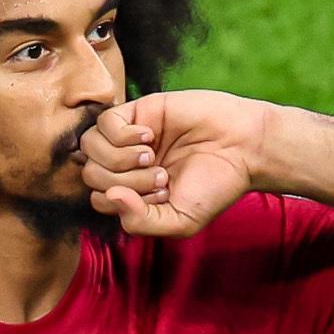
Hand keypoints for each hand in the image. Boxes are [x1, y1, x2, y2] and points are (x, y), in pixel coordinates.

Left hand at [80, 91, 276, 237]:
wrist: (243, 148)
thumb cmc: (215, 186)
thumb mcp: (180, 221)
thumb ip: (140, 222)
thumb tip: (110, 196)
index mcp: (133, 192)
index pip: (100, 199)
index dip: (124, 202)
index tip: (161, 196)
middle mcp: (125, 165)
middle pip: (91, 175)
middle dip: (125, 180)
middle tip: (161, 177)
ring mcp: (127, 137)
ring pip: (90, 148)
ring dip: (120, 158)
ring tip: (152, 156)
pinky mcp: (136, 111)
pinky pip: (104, 122)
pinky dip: (123, 135)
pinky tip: (150, 135)